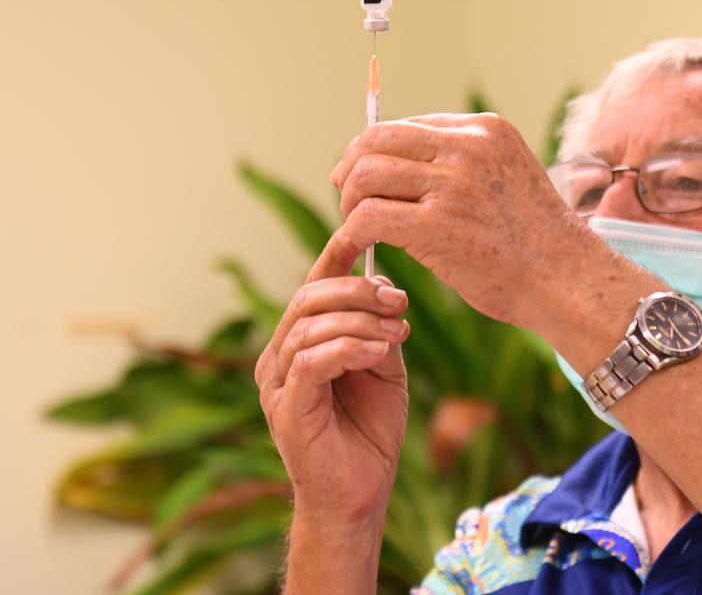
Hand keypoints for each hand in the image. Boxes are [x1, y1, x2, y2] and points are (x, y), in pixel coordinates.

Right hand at [255, 271, 409, 523]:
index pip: (312, 286)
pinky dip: (347, 348)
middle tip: (400, 301)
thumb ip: (379, 328)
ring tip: (397, 332)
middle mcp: (279, 357)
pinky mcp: (286, 409)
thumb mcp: (385, 366)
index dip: (336, 255)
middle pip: (308, 298)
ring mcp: (277, 383)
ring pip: (310, 326)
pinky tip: (376, 352)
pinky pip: (310, 363)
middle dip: (358, 290)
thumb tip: (387, 286)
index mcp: (301, 341)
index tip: (367, 234)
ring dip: (360, 321)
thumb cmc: (370, 431)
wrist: (361, 492)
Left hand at [321, 113, 614, 334]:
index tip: (365, 178)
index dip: (375, 152)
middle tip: (349, 201)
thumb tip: (405, 169)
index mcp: (486, 130)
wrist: (569, 280)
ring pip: (364, 175)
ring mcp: (452, 184)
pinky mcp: (436, 224)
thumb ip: (466, 166)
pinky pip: (366, 217)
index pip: (406, 126)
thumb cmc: (539, 243)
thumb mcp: (509, 180)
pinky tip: (355, 252)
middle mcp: (467, 147)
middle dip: (351, 170)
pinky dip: (350, 236)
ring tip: (360, 231)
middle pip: (375, 141)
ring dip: (350, 205)